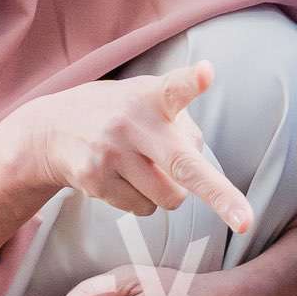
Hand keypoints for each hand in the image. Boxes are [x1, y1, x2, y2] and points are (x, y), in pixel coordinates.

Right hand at [28, 64, 259, 221]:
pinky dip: (142, 201)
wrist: (51, 128)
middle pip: (182, 164)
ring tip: (144, 168)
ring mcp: (110, 153)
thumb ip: (183, 127)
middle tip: (246, 222)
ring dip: (169, 192)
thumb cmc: (121, 114)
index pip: (174, 87)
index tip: (206, 73)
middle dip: (219, 195)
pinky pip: (142, 209)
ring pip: (169, 198)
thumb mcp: (149, 101)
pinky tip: (121, 177)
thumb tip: (202, 174)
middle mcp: (131, 122)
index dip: (192, 81)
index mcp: (151, 96)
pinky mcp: (94, 179)